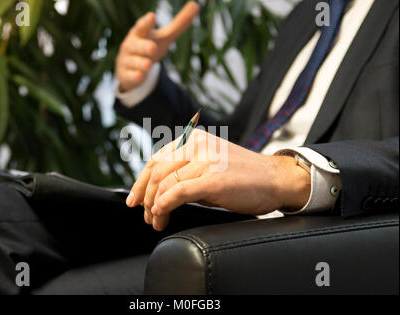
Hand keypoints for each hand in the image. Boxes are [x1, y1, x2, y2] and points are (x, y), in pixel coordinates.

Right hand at [115, 1, 199, 91]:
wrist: (129, 68)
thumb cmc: (148, 47)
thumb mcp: (164, 37)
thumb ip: (179, 23)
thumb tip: (196, 5)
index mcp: (140, 33)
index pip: (142, 26)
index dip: (147, 22)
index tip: (152, 16)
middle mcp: (131, 45)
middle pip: (137, 45)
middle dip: (144, 46)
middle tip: (153, 48)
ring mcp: (127, 61)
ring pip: (133, 61)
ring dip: (141, 63)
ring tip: (148, 64)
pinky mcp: (126, 75)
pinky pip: (130, 76)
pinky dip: (135, 76)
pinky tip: (140, 76)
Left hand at [126, 129, 311, 230]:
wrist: (277, 179)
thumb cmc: (245, 176)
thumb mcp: (211, 162)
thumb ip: (188, 169)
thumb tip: (161, 190)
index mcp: (194, 139)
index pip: (156, 158)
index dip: (140, 180)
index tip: (134, 198)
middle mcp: (198, 145)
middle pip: (156, 170)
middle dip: (143, 195)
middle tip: (143, 214)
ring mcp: (206, 160)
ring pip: (165, 182)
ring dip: (154, 206)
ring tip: (155, 220)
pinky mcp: (214, 178)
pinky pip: (178, 192)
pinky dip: (164, 205)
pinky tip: (161, 215)